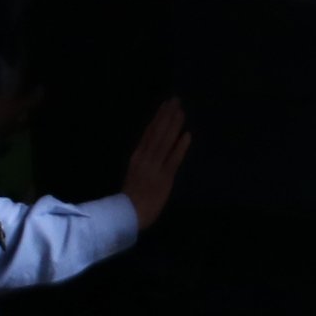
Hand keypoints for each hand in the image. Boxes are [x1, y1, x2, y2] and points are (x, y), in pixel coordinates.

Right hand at [122, 98, 190, 230]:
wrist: (128, 214)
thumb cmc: (131, 197)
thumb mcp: (134, 173)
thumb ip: (143, 160)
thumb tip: (151, 147)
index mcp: (137, 156)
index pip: (149, 133)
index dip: (158, 118)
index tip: (165, 105)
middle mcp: (145, 157)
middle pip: (157, 132)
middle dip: (167, 116)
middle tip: (176, 100)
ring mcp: (155, 166)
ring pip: (165, 141)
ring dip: (174, 125)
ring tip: (181, 111)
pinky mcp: (164, 177)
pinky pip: (173, 159)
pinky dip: (180, 146)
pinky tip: (187, 135)